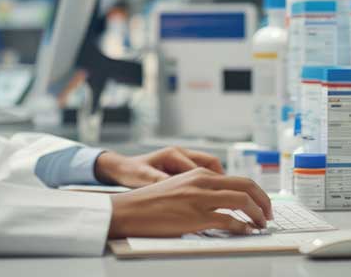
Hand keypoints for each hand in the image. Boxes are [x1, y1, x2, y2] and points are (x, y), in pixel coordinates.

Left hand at [94, 146, 224, 187]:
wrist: (121, 168)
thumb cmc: (131, 172)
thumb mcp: (144, 178)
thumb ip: (161, 183)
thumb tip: (176, 191)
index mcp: (173, 154)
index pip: (201, 166)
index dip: (213, 182)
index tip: (221, 197)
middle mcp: (181, 153)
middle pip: (211, 163)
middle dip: (222, 180)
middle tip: (230, 196)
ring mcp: (182, 159)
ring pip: (208, 168)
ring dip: (216, 181)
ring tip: (222, 198)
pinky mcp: (180, 166)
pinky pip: (201, 172)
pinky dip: (207, 183)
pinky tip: (208, 197)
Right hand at [107, 167, 273, 238]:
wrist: (130, 209)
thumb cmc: (153, 202)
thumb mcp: (180, 186)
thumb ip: (201, 190)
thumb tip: (224, 203)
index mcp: (200, 173)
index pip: (238, 179)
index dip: (256, 193)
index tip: (262, 205)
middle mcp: (202, 181)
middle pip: (246, 186)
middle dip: (264, 201)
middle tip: (269, 214)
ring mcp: (200, 198)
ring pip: (242, 201)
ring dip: (257, 215)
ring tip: (261, 225)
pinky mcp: (196, 216)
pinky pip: (229, 221)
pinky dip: (242, 227)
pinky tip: (245, 232)